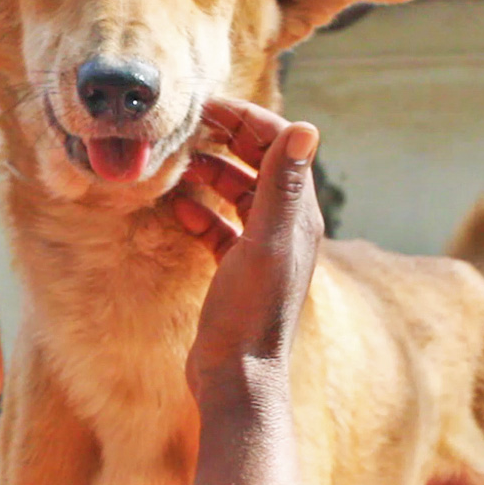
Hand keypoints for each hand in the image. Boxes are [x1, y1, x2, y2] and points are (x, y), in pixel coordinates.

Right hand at [173, 97, 323, 484]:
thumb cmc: (250, 313)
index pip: (280, 145)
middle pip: (258, 164)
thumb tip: (307, 126)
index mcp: (298, 214)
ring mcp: (261, 249)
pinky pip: (220, 225)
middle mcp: (285, 227)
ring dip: (210, 172)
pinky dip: (200, 210)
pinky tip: (176, 206)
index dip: (246, 119)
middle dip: (225, 139)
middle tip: (185, 124)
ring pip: (237, 192)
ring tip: (176, 160)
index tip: (206, 105)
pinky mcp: (237, 269)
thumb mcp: (265, 243)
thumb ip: (282, 185)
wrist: (236, 378)